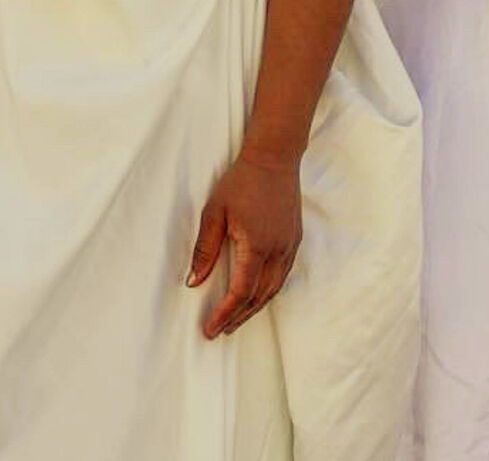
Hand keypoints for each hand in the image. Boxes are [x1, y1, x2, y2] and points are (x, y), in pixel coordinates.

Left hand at [187, 151, 302, 338]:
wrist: (275, 157)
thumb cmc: (242, 181)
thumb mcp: (214, 213)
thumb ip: (205, 250)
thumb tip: (194, 282)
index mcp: (257, 246)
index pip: (241, 292)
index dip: (224, 314)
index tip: (210, 329)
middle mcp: (278, 250)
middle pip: (259, 297)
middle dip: (239, 317)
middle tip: (220, 330)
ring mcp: (290, 245)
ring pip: (274, 288)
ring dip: (255, 307)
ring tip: (236, 318)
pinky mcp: (295, 238)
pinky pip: (283, 274)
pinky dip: (268, 291)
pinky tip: (258, 293)